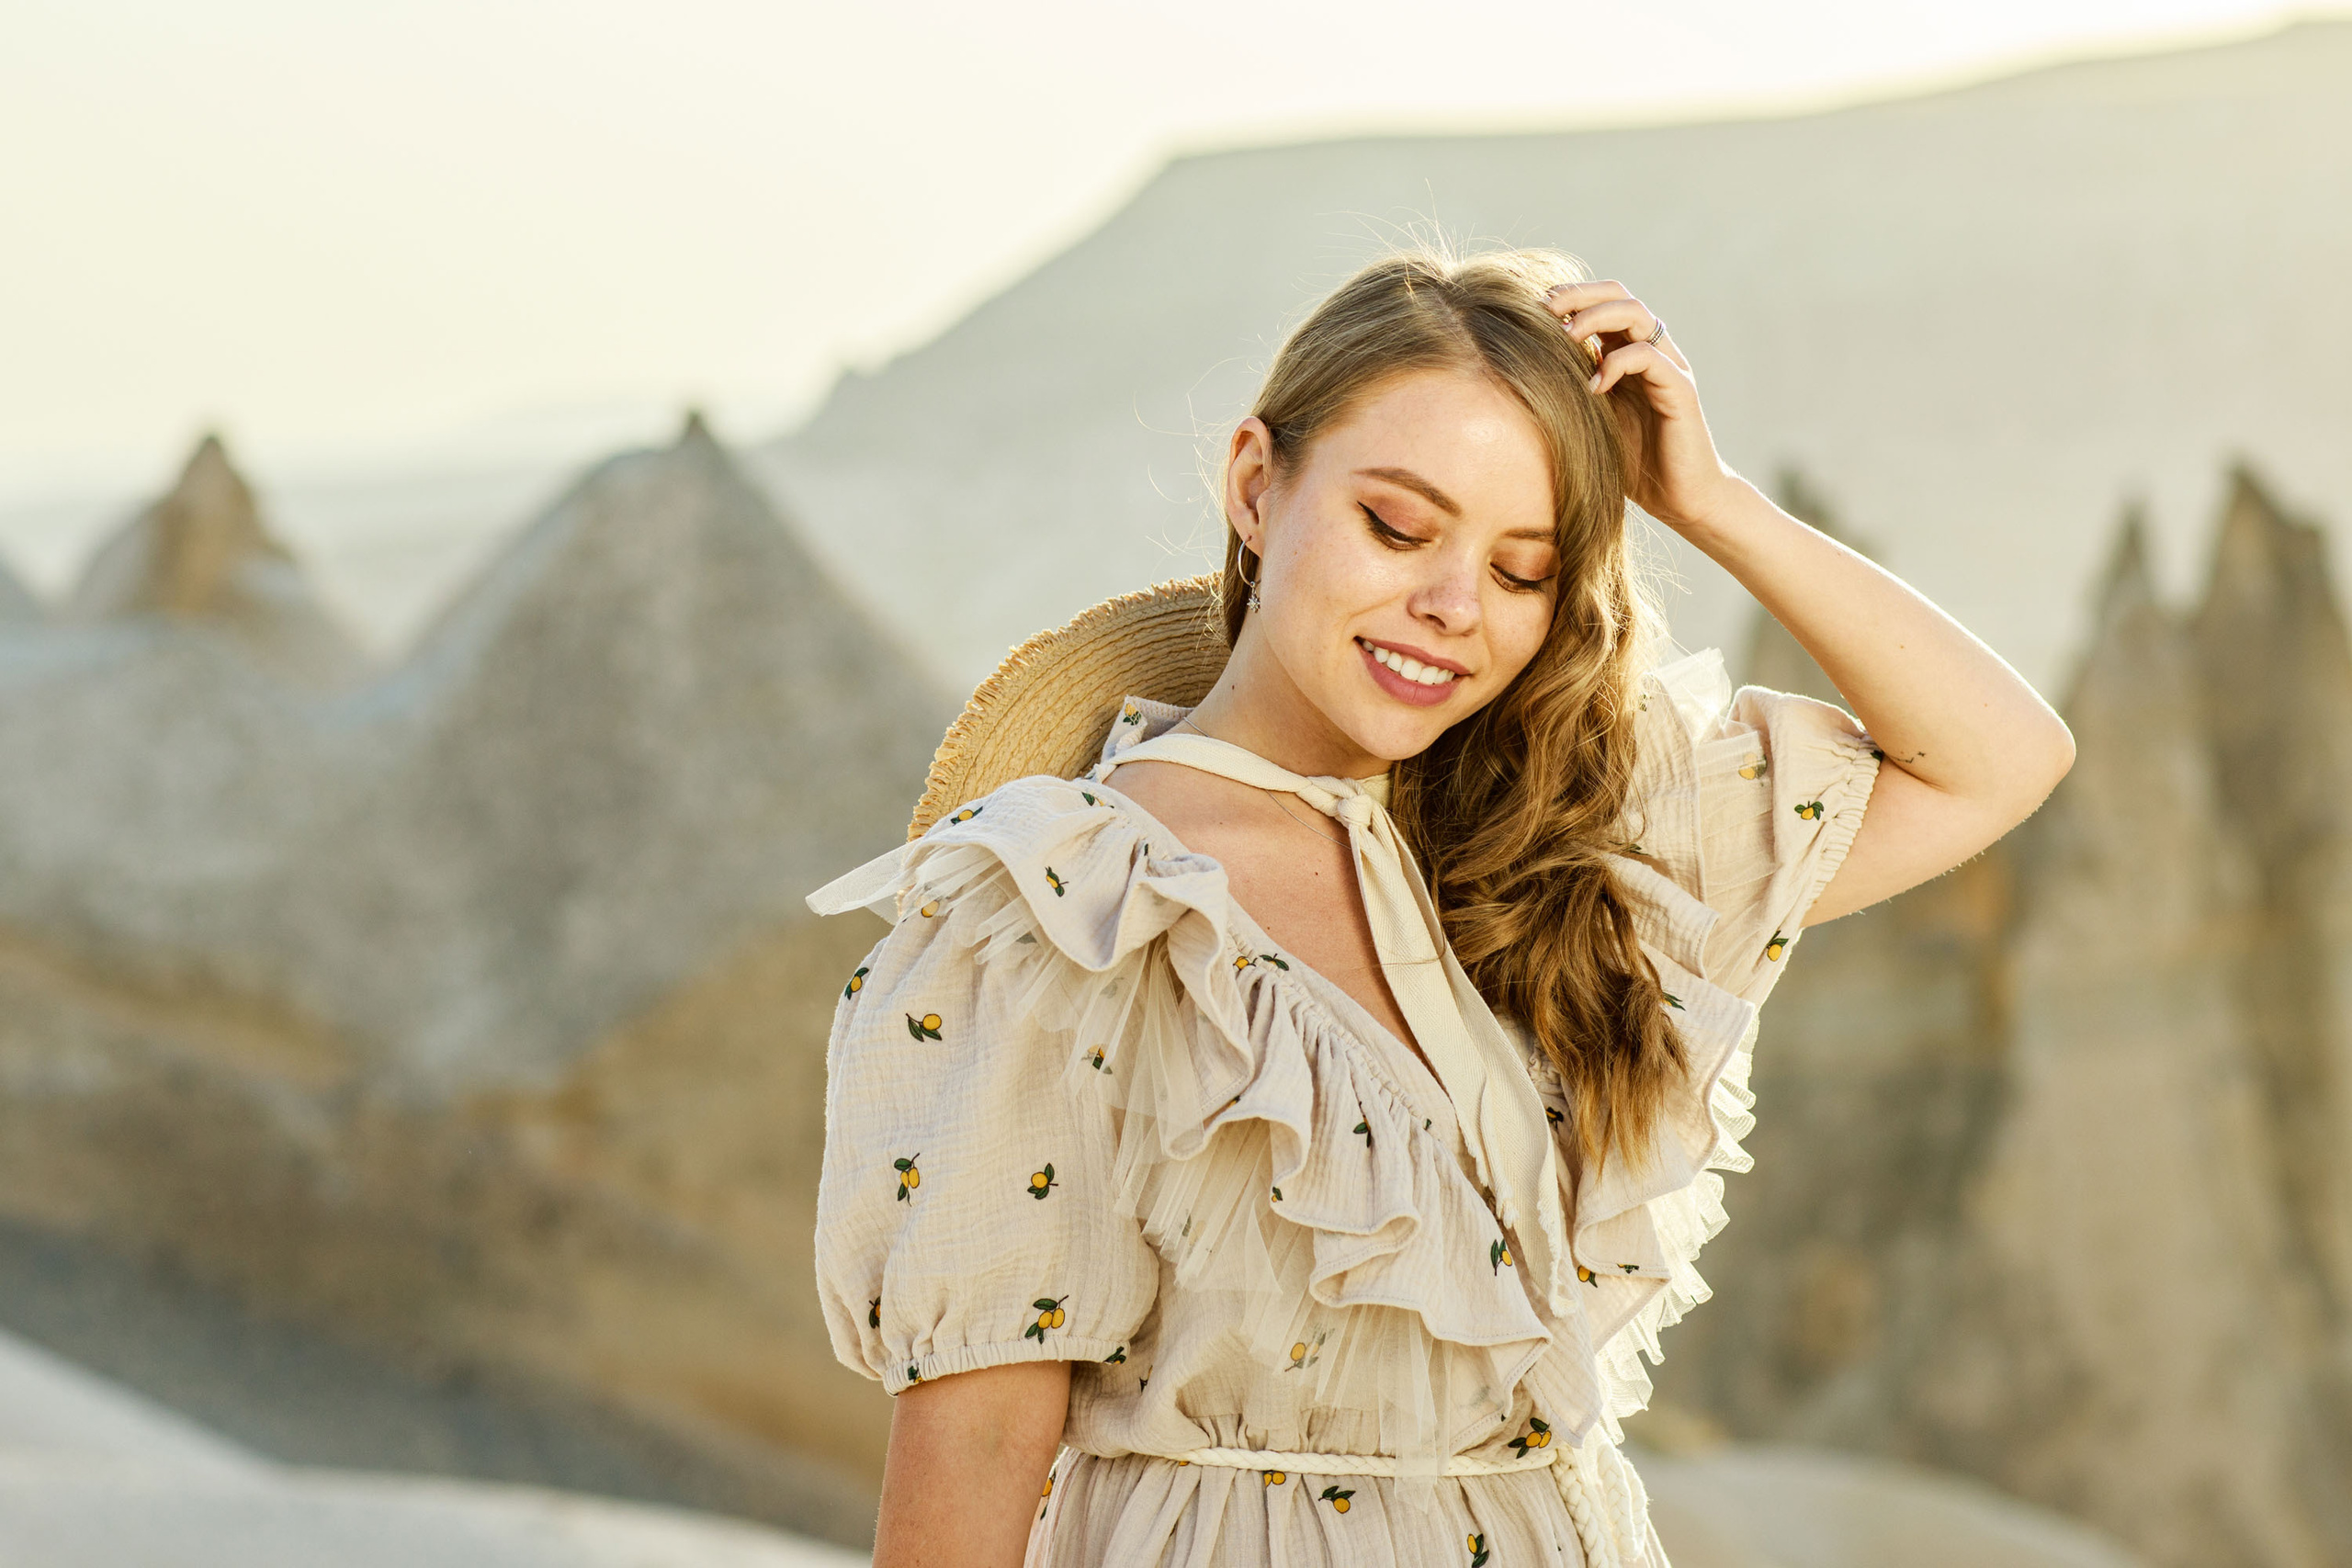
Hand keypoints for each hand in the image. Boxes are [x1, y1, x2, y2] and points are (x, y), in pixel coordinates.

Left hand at [1542, 280, 1738, 533]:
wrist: (1681, 498)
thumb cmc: (1633, 463)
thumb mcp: (1591, 420)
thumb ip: (1572, 391)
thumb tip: (1524, 371)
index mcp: (1628, 353)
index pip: (1603, 302)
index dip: (1571, 296)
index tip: (1534, 306)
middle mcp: (1652, 351)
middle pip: (1619, 295)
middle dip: (1579, 295)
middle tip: (1545, 308)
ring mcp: (1669, 367)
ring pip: (1636, 315)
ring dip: (1596, 318)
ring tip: (1565, 337)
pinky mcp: (1680, 389)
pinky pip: (1648, 357)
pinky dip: (1616, 364)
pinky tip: (1593, 388)